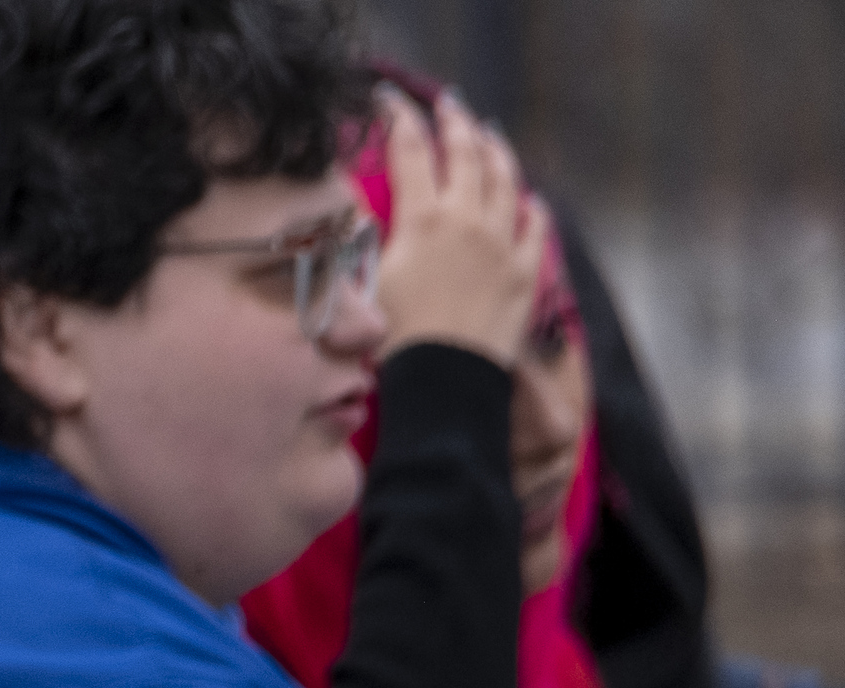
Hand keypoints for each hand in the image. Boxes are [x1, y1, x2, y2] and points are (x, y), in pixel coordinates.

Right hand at [372, 86, 549, 366]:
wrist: (443, 381)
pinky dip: (530, 207)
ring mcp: (501, 243)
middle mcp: (466, 220)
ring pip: (504, 179)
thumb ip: (363, 239)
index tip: (390, 101)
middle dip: (454, 120)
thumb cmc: (393, 339)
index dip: (399, 118)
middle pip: (464, 152)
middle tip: (448, 103)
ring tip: (489, 135)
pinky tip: (529, 199)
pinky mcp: (524, 271)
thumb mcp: (363, 283)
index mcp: (422, 219)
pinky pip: (533, 227)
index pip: (410, 151)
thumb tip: (360, 213)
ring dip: (495, 150)